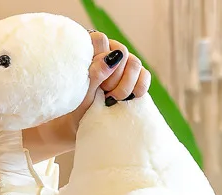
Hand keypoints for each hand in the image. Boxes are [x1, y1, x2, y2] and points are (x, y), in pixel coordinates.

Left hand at [22, 31, 151, 161]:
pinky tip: (126, 100)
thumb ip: (95, 73)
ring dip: (125, 85)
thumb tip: (112, 56)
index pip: (101, 40)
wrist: (82, 127)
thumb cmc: (76, 108)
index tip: (92, 81)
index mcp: (90, 50)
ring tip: (112, 100)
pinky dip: (139, 89)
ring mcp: (123, 66)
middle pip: (122, 52)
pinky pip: (145, 76)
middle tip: (103, 94)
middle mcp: (108, 53)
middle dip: (114, 78)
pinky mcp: (135, 80)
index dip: (99, 61)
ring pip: (135, 64)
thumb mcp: (82, 92)